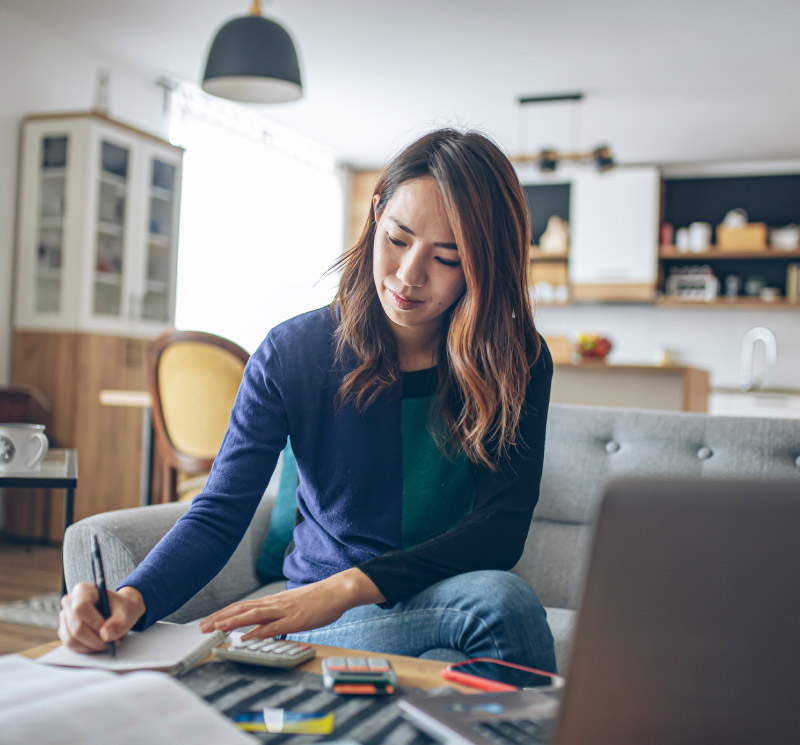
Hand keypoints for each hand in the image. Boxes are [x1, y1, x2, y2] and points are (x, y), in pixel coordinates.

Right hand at [58, 583, 144, 653]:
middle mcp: (69, 602)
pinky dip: (85, 649)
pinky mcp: (65, 630)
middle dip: (94, 639)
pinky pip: (70, 645)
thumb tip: (105, 634)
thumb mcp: (127, 612)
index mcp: (83, 590)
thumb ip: (119, 623)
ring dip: (91, 646)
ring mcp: (65, 617)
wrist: (120, 612)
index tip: (107, 631)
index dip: (94, 623)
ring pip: (71, 639)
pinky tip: (98, 645)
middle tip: (111, 643)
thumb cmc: (122, 608)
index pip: (81, 608)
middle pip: (76, 627)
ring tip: (107, 644)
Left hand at [199, 568, 383, 640]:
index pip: (242, 606)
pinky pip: (273, 626)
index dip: (224, 613)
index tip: (209, 621)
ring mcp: (284, 610)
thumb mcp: (292, 606)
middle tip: (202, 627)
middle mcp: (274, 603)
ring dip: (232, 622)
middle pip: (242, 609)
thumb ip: (276, 615)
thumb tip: (260, 626)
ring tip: (215, 628)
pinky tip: (246, 636)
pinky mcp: (295, 619)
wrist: (338, 590)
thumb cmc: (318, 599)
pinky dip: (258, 631)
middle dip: (220, 618)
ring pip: (253, 615)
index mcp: (273, 601)